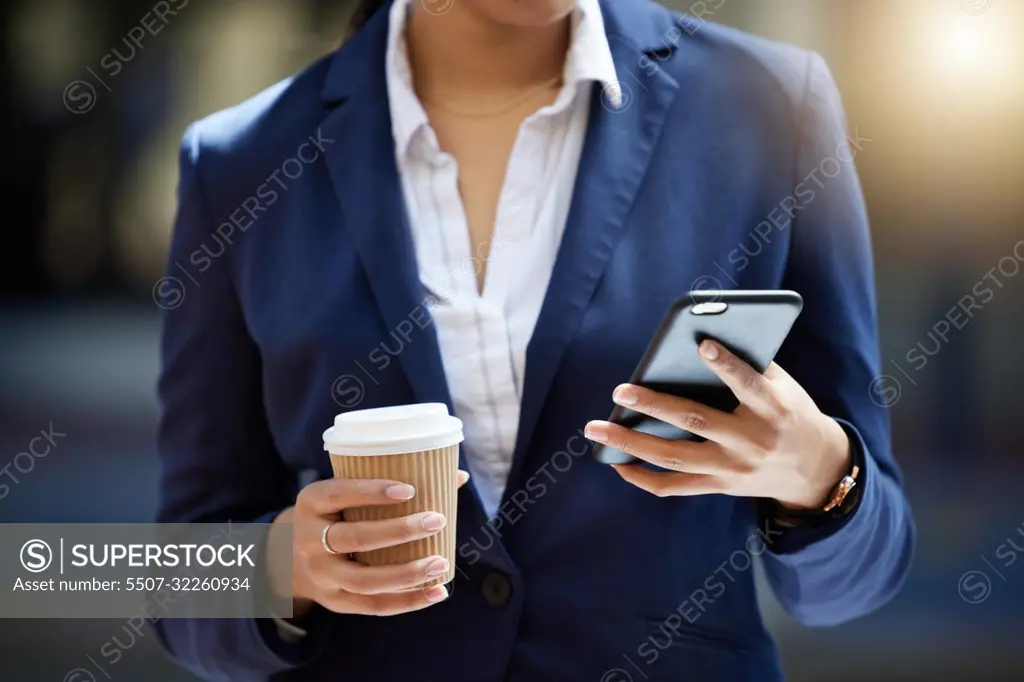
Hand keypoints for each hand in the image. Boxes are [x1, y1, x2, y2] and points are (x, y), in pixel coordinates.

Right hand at [269, 470, 469, 619]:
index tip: (409, 490)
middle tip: (436, 521)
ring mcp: (321, 574)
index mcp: (311, 502)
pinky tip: (437, 592)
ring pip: (364, 579)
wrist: (287, 556)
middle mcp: (309, 539)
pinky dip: (408, 601)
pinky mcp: (335, 600)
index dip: (372, 492)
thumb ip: (390, 482)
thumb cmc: (335, 513)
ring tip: (440, 563)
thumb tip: (458, 475)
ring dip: (406, 573)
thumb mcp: (344, 493)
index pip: (339, 494)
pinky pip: (373, 606)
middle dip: (399, 531)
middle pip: (355, 537)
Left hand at [584, 340, 850, 509]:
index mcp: (773, 410)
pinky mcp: (720, 487)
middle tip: (621, 392)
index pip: (748, 385)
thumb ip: (751, 366)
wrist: (816, 469)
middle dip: (655, 406)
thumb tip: (699, 342)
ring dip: (630, 444)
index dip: (727, 366)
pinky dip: (642, 478)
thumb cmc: (791, 413)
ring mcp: (733, 469)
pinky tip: (616, 463)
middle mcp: (751, 441)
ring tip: (596, 430)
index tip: (703, 344)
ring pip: (675, 457)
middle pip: (696, 422)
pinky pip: (674, 487)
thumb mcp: (785, 388)